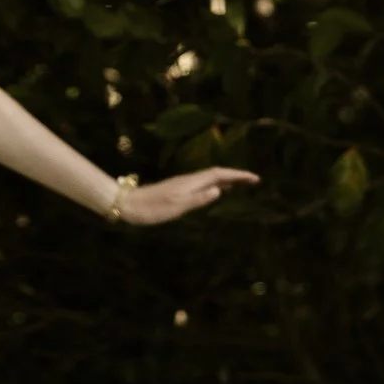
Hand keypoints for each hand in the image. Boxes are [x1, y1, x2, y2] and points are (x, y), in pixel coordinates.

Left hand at [119, 167, 260, 225]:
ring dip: (226, 180)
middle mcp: (189, 180)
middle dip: (236, 176)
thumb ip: (198, 199)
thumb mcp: (176, 207)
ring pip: (210, 179)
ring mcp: (183, 184)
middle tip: (254, 181)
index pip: (219, 175)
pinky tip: (215, 191)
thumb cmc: (151, 208)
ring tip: (241, 184)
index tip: (255, 178)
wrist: (127, 204)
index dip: (238, 175)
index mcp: (191, 183)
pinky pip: (203, 184)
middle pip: (217, 174)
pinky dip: (215, 185)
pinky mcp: (177, 190)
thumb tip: (220, 191)